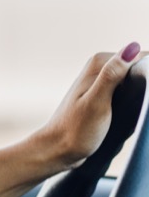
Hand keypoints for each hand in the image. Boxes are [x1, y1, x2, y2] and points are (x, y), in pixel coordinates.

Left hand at [36, 43, 142, 170]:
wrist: (57, 150)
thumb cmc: (75, 130)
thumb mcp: (97, 102)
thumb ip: (112, 75)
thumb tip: (133, 46)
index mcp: (99, 64)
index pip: (141, 57)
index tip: (142, 98)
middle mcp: (100, 69)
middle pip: (140, 70)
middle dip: (145, 88)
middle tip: (130, 110)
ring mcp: (102, 83)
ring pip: (136, 83)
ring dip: (140, 98)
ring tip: (125, 114)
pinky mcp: (104, 96)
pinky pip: (129, 94)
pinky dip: (133, 104)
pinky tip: (125, 117)